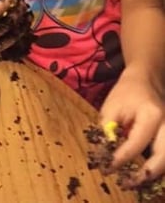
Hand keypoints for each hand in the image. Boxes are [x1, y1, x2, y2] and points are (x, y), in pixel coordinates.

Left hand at [100, 66, 164, 184]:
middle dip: (145, 175)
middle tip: (127, 183)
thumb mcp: (111, 107)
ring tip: (135, 182)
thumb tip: (104, 154)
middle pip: (162, 158)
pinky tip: (144, 174)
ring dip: (154, 175)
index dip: (120, 159)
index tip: (106, 168)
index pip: (136, 144)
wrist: (145, 80)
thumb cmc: (126, 92)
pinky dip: (158, 168)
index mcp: (151, 116)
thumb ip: (107, 130)